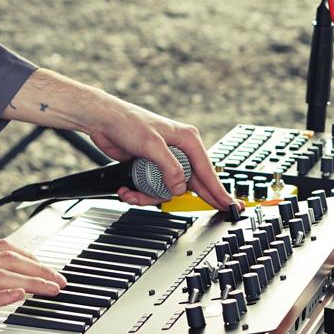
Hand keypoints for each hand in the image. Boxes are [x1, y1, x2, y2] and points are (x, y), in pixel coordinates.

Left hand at [82, 96, 235, 210]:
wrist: (104, 121)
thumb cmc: (129, 123)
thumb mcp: (152, 145)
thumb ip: (170, 168)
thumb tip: (180, 188)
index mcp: (187, 140)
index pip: (207, 171)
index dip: (218, 191)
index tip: (229, 205)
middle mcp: (180, 150)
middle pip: (191, 183)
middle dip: (187, 199)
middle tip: (213, 213)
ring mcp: (165, 160)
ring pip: (168, 190)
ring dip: (150, 196)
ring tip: (134, 195)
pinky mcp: (151, 167)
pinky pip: (153, 188)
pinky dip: (140, 193)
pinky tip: (128, 191)